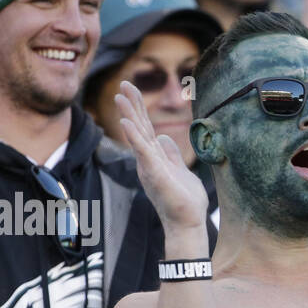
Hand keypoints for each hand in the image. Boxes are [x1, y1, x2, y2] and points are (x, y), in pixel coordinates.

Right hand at [115, 81, 209, 234]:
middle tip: (123, 83)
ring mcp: (150, 167)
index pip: (146, 128)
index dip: (139, 108)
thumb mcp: (180, 171)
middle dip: (132, 104)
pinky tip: (126, 122)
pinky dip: (134, 137)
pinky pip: (143, 152)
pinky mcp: (154, 174)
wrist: (187, 224)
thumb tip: (164, 137)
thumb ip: (171, 155)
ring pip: (138, 136)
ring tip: (120, 96)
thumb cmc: (185, 202)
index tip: (131, 89)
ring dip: (129, 115)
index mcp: (155, 158)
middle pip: (140, 127)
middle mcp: (149, 160)